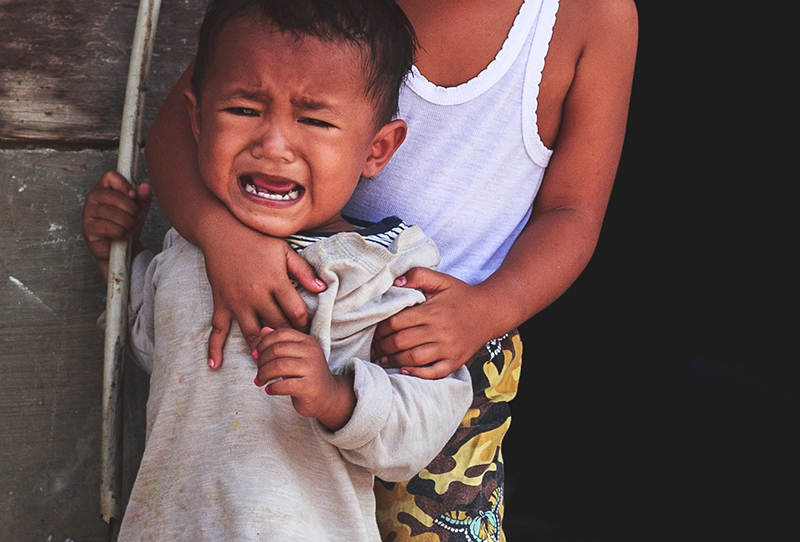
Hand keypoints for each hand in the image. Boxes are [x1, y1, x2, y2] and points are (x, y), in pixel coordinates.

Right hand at [82, 170, 150, 280]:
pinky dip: (120, 232)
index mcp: (105, 189)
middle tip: (135, 218)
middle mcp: (94, 198)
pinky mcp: (88, 228)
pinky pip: (107, 226)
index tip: (134, 196)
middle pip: (113, 196)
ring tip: (131, 228)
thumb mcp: (139, 211)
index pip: (110, 176)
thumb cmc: (127, 226)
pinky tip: (124, 235)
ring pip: (111, 212)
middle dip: (130, 209)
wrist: (122, 249)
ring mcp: (89, 212)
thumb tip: (145, 186)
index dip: (124, 184)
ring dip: (127, 222)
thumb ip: (143, 198)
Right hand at [201, 227, 326, 368]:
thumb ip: (303, 271)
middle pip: (276, 327)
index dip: (305, 325)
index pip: (295, 313)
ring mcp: (237, 301)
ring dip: (262, 349)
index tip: (309, 331)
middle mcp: (256, 295)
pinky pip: (217, 329)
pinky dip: (215, 348)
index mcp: (276, 281)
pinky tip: (216, 364)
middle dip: (288, 340)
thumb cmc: (257, 239)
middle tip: (295, 350)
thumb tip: (322, 289)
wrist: (222, 231)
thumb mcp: (284, 250)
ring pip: (252, 333)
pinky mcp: (221, 303)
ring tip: (270, 360)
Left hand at [253, 327, 355, 430]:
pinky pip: (285, 385)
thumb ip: (279, 343)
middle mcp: (312, 352)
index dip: (264, 343)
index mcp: (307, 341)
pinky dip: (272, 388)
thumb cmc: (306, 375)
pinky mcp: (310, 387)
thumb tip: (263, 330)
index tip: (256, 354)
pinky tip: (269, 390)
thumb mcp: (294, 356)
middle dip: (261, 361)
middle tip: (258, 371)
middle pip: (277, 350)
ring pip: (278, 366)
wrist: (328, 396)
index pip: (281, 333)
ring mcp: (312, 369)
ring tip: (260, 381)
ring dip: (264, 374)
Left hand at [372, 268, 494, 378]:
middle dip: (382, 346)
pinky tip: (404, 371)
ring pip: (414, 359)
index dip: (380, 329)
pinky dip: (417, 374)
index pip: (396, 322)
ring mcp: (448, 348)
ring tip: (383, 359)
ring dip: (394, 361)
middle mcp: (440, 331)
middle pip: (401, 342)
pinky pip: (433, 372)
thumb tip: (396, 282)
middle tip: (373, 348)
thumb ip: (418, 275)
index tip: (372, 331)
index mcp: (432, 311)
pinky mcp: (455, 361)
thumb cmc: (461, 295)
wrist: (491, 311)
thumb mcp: (442, 280)